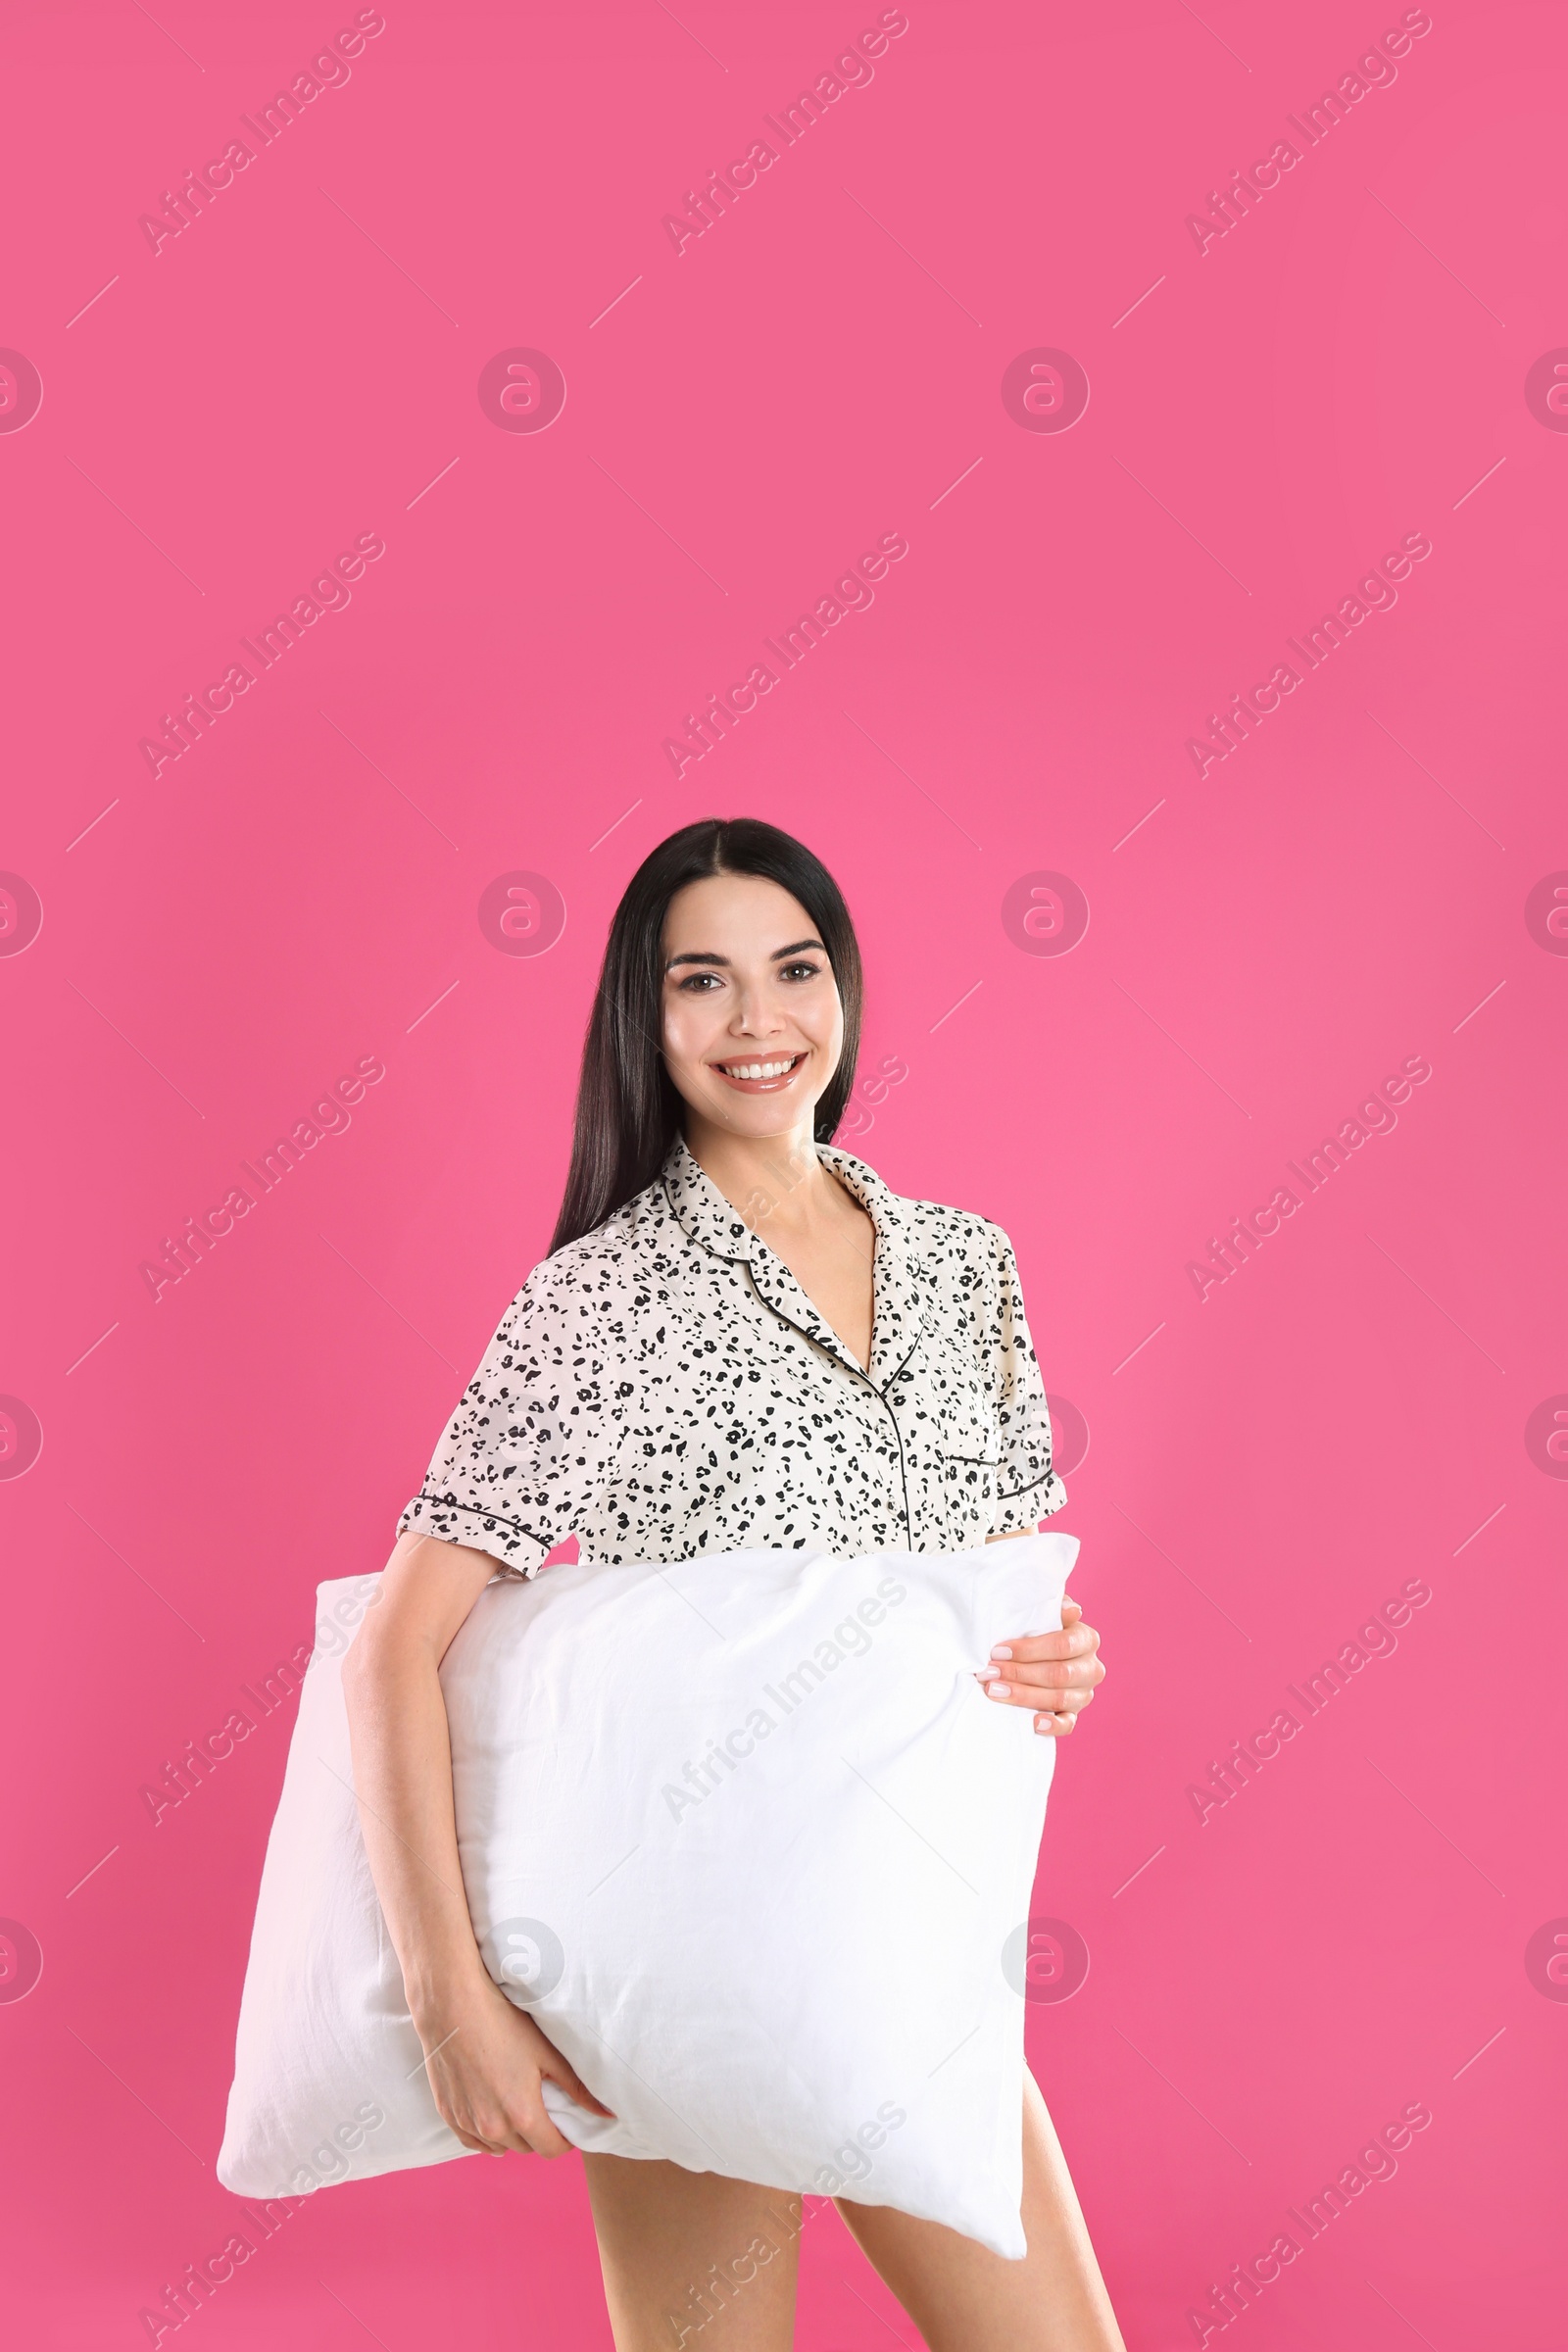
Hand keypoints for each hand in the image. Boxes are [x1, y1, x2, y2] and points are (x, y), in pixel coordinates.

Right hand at [419, 1973, 614, 2157]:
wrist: (451, 2005)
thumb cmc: (503, 2022)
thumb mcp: (546, 2052)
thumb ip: (578, 2088)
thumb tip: (608, 2114)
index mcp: (522, 2114)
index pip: (551, 2150)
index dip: (565, 2140)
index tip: (568, 2123)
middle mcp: (493, 2127)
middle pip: (526, 2148)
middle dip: (539, 2133)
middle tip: (543, 2104)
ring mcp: (468, 2123)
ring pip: (499, 2146)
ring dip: (512, 2134)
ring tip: (517, 2103)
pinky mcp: (448, 2114)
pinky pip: (473, 2141)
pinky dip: (486, 2134)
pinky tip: (492, 2115)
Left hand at [976, 1599, 1104, 1735]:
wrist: (1038, 1654)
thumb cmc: (1038, 1629)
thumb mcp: (1045, 1614)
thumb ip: (1056, 1608)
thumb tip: (1073, 1611)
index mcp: (1087, 1639)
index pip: (1063, 1645)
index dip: (1029, 1649)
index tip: (998, 1651)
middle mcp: (1091, 1668)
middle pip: (1058, 1674)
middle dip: (1019, 1673)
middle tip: (988, 1673)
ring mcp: (1084, 1693)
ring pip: (1059, 1699)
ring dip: (1024, 1696)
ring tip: (995, 1692)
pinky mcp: (1074, 1714)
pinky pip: (1068, 1724)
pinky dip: (1052, 1725)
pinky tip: (1033, 1723)